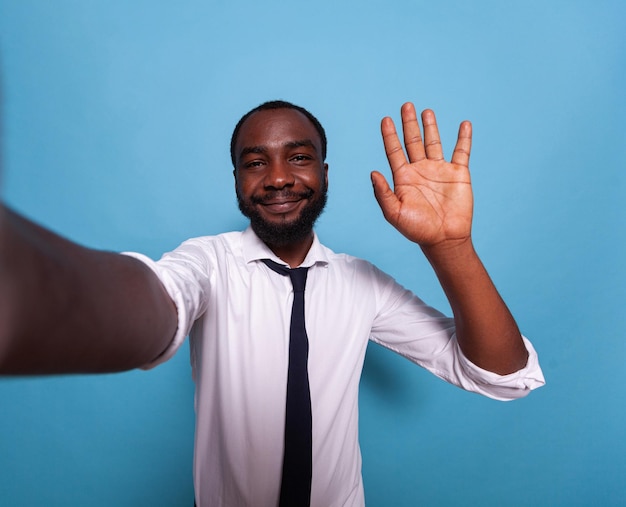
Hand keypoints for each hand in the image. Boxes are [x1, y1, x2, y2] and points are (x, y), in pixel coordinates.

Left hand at [371, 103, 472, 247]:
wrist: (444, 239)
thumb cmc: (417, 229)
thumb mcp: (394, 213)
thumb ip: (383, 193)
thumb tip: (373, 173)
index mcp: (404, 178)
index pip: (395, 151)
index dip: (390, 135)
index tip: (386, 119)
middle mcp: (420, 170)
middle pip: (413, 141)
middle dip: (409, 123)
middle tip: (406, 105)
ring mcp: (440, 170)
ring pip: (434, 142)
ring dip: (430, 127)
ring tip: (426, 111)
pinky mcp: (458, 174)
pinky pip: (462, 151)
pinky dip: (464, 138)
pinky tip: (464, 125)